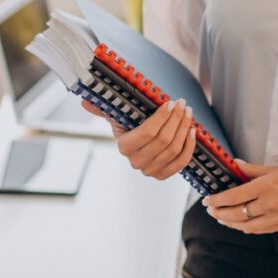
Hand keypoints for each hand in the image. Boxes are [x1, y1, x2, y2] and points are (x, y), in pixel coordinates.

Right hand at [81, 98, 196, 179]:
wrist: (138, 139)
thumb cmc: (129, 123)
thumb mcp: (117, 114)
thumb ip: (102, 108)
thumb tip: (84, 102)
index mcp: (124, 147)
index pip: (148, 132)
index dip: (162, 117)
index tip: (171, 102)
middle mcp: (136, 162)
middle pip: (164, 140)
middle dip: (176, 120)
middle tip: (183, 104)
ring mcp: (150, 171)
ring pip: (174, 149)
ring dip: (185, 129)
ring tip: (188, 113)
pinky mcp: (163, 174)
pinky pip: (181, 162)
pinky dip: (190, 146)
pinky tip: (193, 131)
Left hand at [202, 159, 277, 233]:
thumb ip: (255, 169)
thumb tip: (236, 164)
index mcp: (268, 186)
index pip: (234, 196)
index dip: (218, 200)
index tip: (207, 200)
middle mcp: (271, 204)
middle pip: (237, 214)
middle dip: (220, 213)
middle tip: (211, 210)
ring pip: (247, 226)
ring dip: (231, 224)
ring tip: (222, 218)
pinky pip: (262, 230)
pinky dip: (248, 229)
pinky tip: (242, 225)